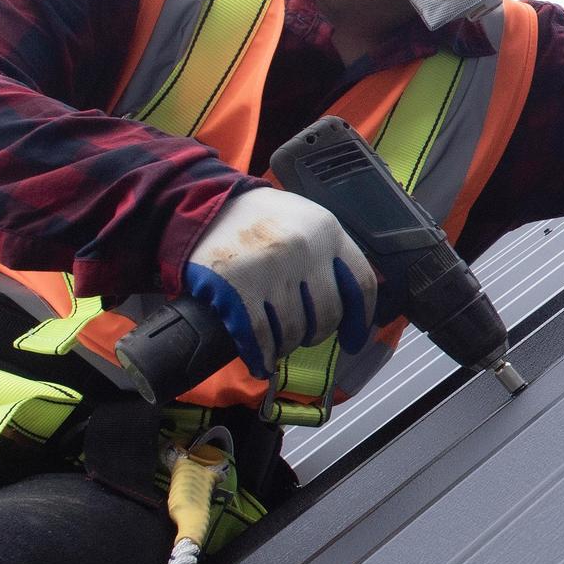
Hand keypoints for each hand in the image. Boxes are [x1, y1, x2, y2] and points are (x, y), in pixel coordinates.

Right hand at [180, 185, 376, 377]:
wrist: (201, 202)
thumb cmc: (260, 217)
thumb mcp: (306, 220)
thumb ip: (330, 253)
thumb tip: (351, 300)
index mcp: (328, 231)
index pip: (361, 284)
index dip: (360, 319)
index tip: (353, 340)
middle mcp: (305, 249)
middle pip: (328, 314)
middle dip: (317, 334)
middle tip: (304, 337)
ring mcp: (270, 268)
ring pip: (294, 329)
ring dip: (288, 345)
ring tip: (280, 344)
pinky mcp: (236, 286)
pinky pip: (259, 335)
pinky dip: (262, 354)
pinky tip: (262, 361)